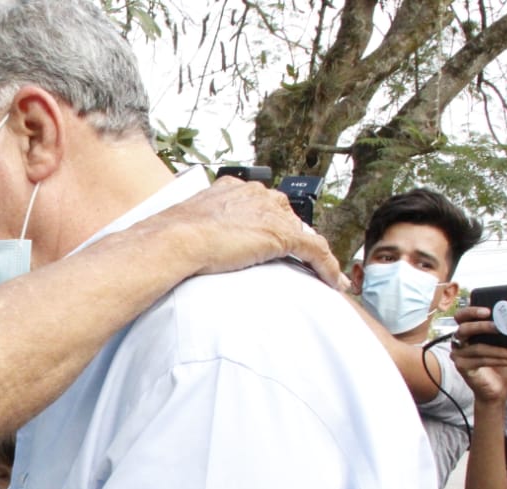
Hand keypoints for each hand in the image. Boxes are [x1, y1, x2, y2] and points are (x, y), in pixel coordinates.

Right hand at [171, 177, 340, 287]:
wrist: (176, 238)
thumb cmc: (172, 236)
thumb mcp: (189, 227)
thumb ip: (200, 229)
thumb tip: (191, 245)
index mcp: (233, 188)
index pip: (263, 205)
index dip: (270, 224)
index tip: (271, 242)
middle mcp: (256, 194)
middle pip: (287, 216)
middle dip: (294, 238)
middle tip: (298, 261)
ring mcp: (271, 213)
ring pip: (304, 234)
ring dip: (315, 255)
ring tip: (323, 273)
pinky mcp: (282, 234)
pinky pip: (315, 251)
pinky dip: (328, 267)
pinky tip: (334, 282)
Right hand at [450, 306, 506, 404]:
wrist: (496, 388)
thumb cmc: (499, 365)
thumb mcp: (502, 345)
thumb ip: (502, 334)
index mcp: (466, 333)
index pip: (461, 317)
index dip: (471, 312)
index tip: (488, 311)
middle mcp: (458, 342)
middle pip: (464, 329)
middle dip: (482, 326)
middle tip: (499, 327)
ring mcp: (457, 355)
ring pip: (478, 348)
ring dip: (501, 350)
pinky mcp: (462, 366)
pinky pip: (481, 360)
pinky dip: (500, 360)